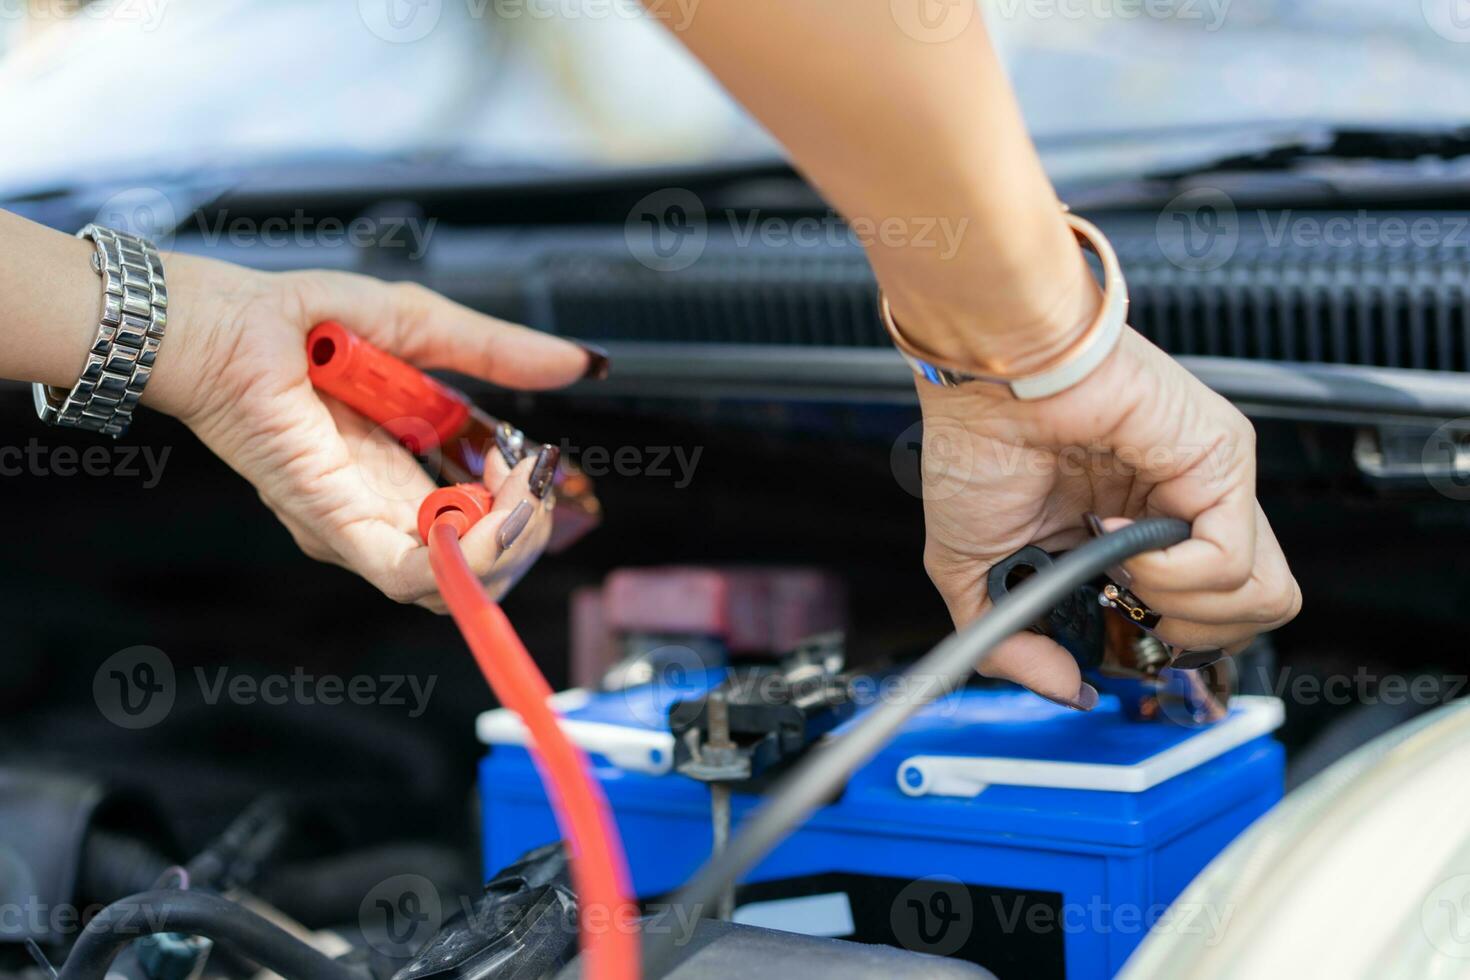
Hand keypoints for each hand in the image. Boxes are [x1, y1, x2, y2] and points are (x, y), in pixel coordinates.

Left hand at [148, 253, 596, 610]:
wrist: (229, 321)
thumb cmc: (302, 323)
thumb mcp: (425, 329)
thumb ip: (499, 352)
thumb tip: (581, 363)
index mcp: (403, 478)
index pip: (480, 533)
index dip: (523, 510)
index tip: (532, 460)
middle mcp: (384, 515)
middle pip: (477, 572)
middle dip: (528, 530)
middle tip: (532, 475)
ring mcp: (361, 528)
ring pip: (454, 588)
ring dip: (510, 544)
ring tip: (521, 489)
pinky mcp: (337, 527)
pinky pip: (412, 578)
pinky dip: (470, 560)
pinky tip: (499, 515)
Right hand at [915, 327, 1301, 708]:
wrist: (983, 378)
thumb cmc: (976, 442)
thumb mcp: (973, 572)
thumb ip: (1013, 646)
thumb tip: (1065, 687)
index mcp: (1131, 533)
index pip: (1196, 619)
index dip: (1158, 645)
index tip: (1104, 636)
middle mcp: (1179, 512)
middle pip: (1249, 618)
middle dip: (1185, 639)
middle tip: (1123, 609)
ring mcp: (1207, 488)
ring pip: (1268, 599)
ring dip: (1185, 612)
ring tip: (1125, 575)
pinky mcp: (1222, 461)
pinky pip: (1234, 563)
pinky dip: (1172, 576)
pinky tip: (1122, 543)